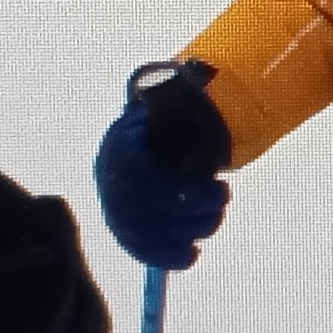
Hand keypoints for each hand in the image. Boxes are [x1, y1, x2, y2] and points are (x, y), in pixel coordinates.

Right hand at [92, 61, 231, 272]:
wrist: (154, 139)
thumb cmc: (169, 121)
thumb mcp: (171, 100)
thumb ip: (173, 94)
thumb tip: (193, 75)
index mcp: (121, 145)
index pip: (142, 176)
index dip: (181, 191)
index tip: (217, 188)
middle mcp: (109, 178)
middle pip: (144, 207)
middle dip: (191, 210)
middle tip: (223, 198)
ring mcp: (114, 205)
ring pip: (145, 232)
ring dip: (187, 230)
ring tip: (214, 217)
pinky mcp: (124, 228)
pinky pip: (139, 249)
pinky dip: (165, 256)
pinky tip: (190, 255)